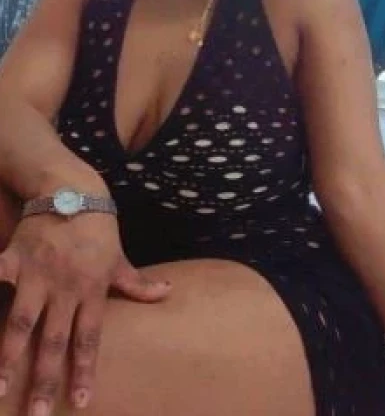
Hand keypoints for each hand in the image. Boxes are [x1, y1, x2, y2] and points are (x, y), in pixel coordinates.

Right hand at [0, 213, 170, 414]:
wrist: (74, 191)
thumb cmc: (99, 228)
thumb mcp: (119, 258)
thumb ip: (138, 284)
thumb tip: (169, 293)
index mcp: (92, 290)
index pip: (89, 338)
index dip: (85, 370)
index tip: (81, 402)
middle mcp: (65, 287)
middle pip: (54, 340)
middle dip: (45, 379)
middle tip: (37, 414)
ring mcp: (39, 273)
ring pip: (22, 322)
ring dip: (9, 356)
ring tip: (0, 388)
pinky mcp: (16, 257)